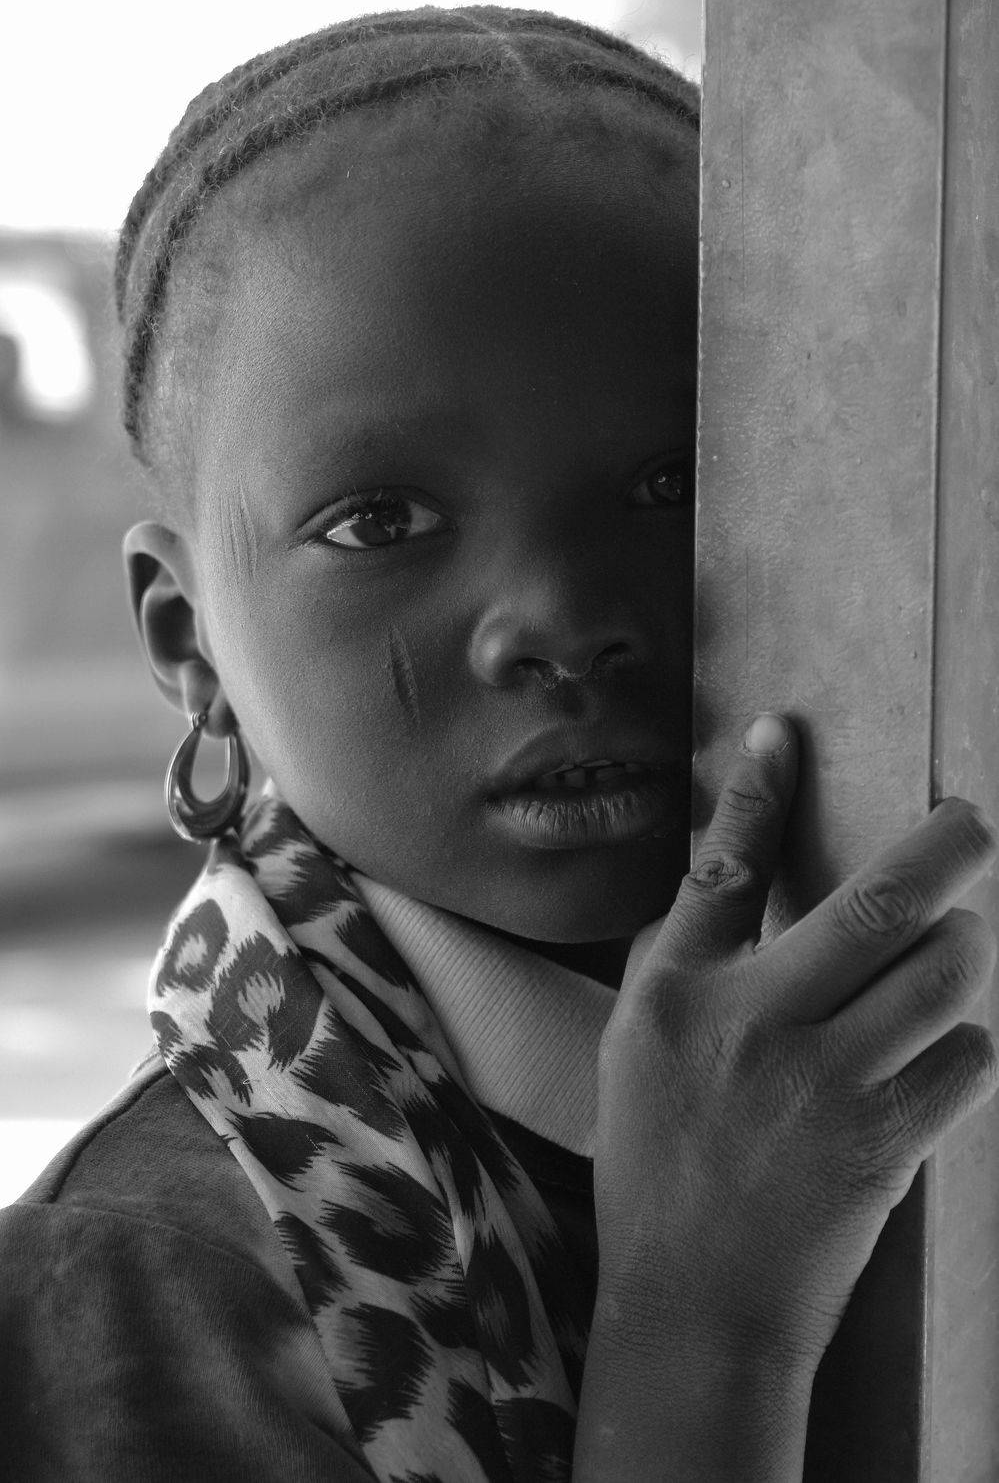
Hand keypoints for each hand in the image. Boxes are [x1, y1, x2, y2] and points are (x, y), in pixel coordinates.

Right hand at [592, 714, 997, 1376]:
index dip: (754, 790)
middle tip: (969, 821)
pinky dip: (966, 1043)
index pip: (721, 867)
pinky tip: (941, 1048)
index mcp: (676, 995)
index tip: (781, 733)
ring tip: (955, 946)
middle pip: (878, 905)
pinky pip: (968, 1059)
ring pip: (944, 974)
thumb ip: (691, 956)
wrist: (695, 1301)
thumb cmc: (659, 1163)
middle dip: (946, 845)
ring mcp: (824, 1085)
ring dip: (965, 947)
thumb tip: (737, 871)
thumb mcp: (640, 1045)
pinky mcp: (885, 1143)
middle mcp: (750, 1026)